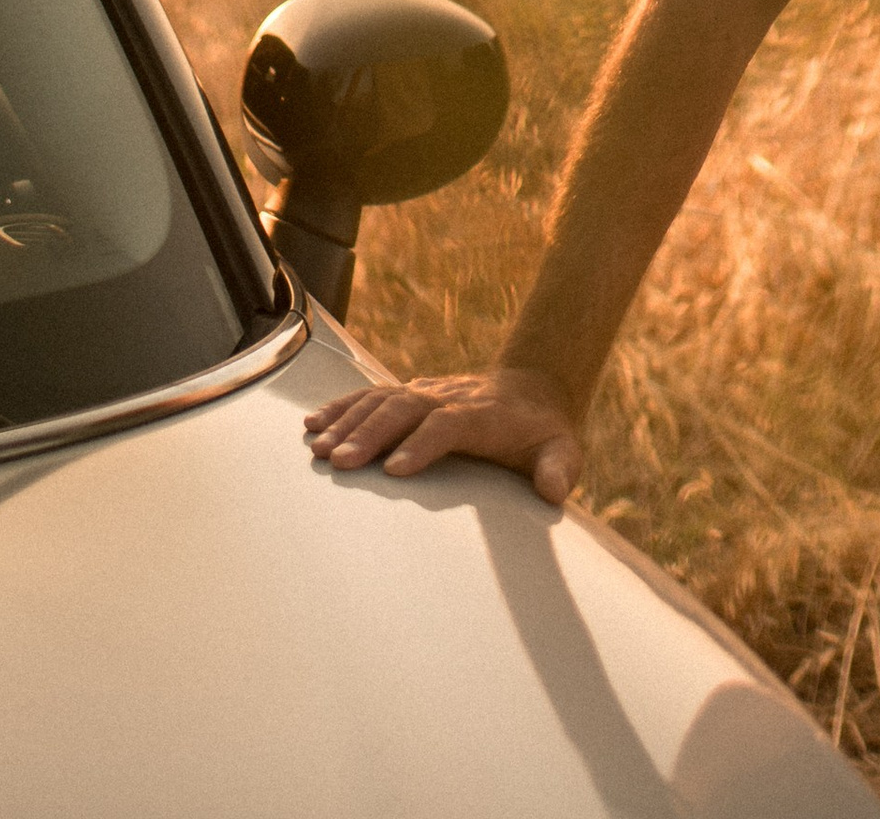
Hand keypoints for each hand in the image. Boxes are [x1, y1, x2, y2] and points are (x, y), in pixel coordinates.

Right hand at [302, 361, 581, 502]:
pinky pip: (373, 395)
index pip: (450, 423)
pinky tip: (315, 423)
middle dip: (373, 433)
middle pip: (407, 409)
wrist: (534, 389)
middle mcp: (451, 397)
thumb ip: (560, 469)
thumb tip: (554, 490)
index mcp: (485, 414)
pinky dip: (343, 406)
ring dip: (350, 421)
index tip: (396, 470)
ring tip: (320, 448)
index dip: (423, 444)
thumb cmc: (544, 434)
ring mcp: (429, 392)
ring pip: (384, 399)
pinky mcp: (412, 394)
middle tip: (341, 461)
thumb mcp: (564, 451)